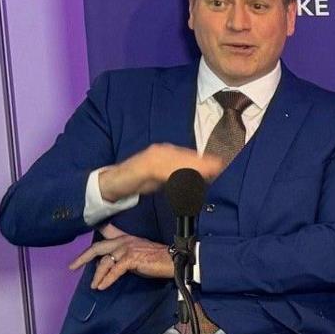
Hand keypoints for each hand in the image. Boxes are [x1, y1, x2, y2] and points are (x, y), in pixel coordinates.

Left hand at [69, 222, 174, 290]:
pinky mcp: (131, 259)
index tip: (84, 230)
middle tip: (72, 266)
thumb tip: (110, 265)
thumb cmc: (158, 259)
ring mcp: (126, 249)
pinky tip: (102, 286)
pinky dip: (106, 280)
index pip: (107, 230)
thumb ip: (123, 255)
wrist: (173, 261)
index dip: (95, 230)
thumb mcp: (137, 253)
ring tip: (93, 285)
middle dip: (83, 257)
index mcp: (126, 237)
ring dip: (97, 275)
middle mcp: (124, 241)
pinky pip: (114, 271)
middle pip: (97, 247)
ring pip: (104, 262)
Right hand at [109, 143, 226, 198]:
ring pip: (175, 161)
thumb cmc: (140, 180)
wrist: (113, 182)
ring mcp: (151, 157)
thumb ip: (180, 178)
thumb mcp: (165, 179)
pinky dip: (173, 173)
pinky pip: (160, 169)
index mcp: (167, 153)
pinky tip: (184, 177)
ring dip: (192, 166)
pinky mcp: (142, 166)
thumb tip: (200, 181)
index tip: (221, 164)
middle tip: (219, 167)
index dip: (205, 160)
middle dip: (202, 162)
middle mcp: (160, 151)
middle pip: (186, 157)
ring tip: (207, 171)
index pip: (190, 156)